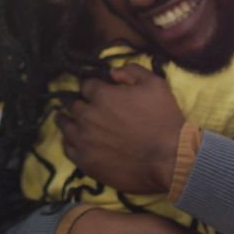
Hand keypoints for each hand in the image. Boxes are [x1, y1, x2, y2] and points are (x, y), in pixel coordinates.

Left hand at [56, 64, 185, 193]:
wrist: (169, 159)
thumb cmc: (164, 120)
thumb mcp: (155, 84)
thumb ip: (132, 71)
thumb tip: (112, 73)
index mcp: (102, 95)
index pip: (86, 85)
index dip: (91, 86)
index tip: (94, 90)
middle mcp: (88, 116)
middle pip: (73, 105)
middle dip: (78, 102)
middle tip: (81, 105)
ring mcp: (84, 140)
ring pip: (65, 125)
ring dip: (66, 120)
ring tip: (64, 119)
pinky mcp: (86, 161)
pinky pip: (67, 148)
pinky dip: (69, 142)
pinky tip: (71, 141)